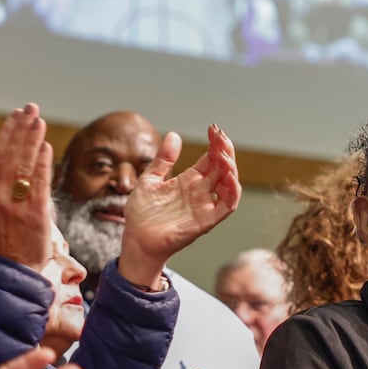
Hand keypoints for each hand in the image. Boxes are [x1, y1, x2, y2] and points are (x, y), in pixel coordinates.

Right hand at [0, 103, 54, 266]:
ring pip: (23, 167)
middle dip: (20, 130)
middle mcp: (1, 197)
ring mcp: (17, 206)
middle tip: (30, 108)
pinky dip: (41, 165)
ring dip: (31, 142)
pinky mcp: (35, 215)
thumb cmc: (8, 235)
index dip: (7, 133)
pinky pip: (38, 185)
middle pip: (10, 157)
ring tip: (39, 121)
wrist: (16, 267)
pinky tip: (46, 148)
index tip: (16, 114)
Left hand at [118, 125, 241, 287]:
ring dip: (231, 168)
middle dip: (225, 150)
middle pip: (222, 168)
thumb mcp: (149, 179)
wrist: (135, 239)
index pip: (210, 158)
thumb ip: (163, 159)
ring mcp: (204, 206)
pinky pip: (227, 206)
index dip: (215, 143)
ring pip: (229, 185)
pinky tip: (229, 176)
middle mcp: (200, 192)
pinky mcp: (206, 221)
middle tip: (220, 136)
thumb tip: (174, 135)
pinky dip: (233, 192)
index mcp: (189, 180)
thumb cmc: (141, 213)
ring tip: (223, 154)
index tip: (213, 129)